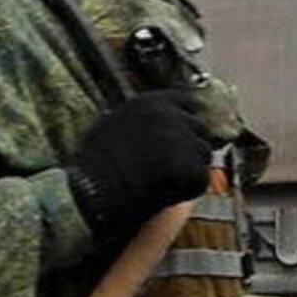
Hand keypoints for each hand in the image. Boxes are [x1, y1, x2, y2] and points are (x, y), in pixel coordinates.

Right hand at [65, 91, 216, 234]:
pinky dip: (188, 190)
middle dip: (191, 148)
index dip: (186, 123)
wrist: (93, 192)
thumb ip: (142, 119)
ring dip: (190, 169)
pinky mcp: (191, 168)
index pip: (187, 102)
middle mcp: (172, 115)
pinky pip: (200, 179)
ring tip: (163, 183)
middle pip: (200, 129)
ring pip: (203, 155)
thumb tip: (161, 121)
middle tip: (170, 169)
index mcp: (153, 102)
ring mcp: (184, 140)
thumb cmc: (94, 164)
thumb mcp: (113, 125)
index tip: (181, 138)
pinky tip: (164, 195)